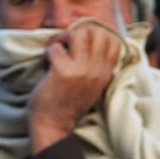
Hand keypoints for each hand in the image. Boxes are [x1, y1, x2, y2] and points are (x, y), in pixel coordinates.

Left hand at [27, 20, 120, 149]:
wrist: (53, 126)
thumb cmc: (68, 104)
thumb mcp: (91, 85)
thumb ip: (95, 66)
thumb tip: (86, 38)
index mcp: (105, 74)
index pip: (114, 41)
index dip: (96, 35)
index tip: (81, 45)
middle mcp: (96, 71)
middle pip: (97, 32)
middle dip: (78, 32)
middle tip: (65, 45)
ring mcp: (81, 71)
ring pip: (78, 34)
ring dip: (62, 37)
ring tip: (56, 50)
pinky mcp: (63, 72)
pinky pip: (55, 47)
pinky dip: (47, 52)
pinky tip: (45, 65)